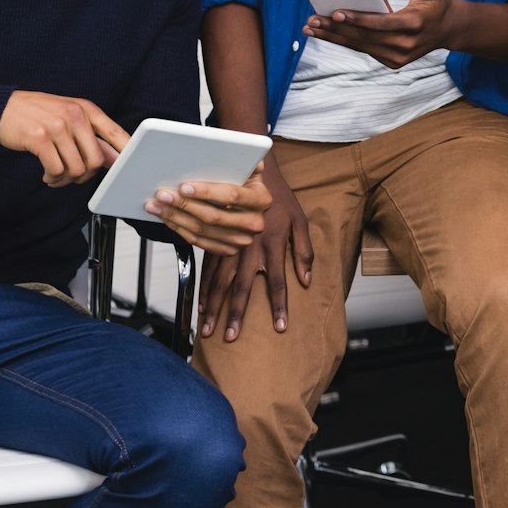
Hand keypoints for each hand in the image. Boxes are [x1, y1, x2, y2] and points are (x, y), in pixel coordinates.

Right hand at [0, 91, 129, 186]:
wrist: (1, 107)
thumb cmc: (38, 114)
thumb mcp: (68, 117)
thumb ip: (91, 136)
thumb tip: (114, 158)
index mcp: (86, 109)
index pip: (115, 133)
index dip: (126, 153)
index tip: (128, 168)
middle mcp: (75, 115)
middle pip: (96, 160)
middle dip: (85, 176)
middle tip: (73, 178)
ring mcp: (58, 126)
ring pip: (76, 168)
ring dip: (66, 180)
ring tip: (56, 177)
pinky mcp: (39, 138)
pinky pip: (56, 170)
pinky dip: (53, 178)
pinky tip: (47, 175)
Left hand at [144, 163, 272, 256]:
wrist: (248, 208)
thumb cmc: (244, 184)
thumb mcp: (249, 170)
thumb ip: (246, 159)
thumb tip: (245, 149)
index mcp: (261, 199)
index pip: (232, 195)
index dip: (207, 191)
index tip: (184, 186)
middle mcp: (254, 222)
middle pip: (213, 216)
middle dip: (184, 205)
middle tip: (163, 195)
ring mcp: (241, 240)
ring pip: (202, 231)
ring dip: (175, 217)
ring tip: (156, 205)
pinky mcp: (228, 250)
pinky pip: (198, 242)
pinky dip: (179, 229)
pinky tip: (166, 217)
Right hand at [197, 153, 312, 340]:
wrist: (252, 170)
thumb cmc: (280, 197)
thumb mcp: (300, 220)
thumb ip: (304, 251)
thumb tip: (307, 281)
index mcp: (273, 245)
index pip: (278, 283)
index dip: (279, 306)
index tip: (280, 328)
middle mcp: (249, 248)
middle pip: (242, 288)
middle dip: (237, 315)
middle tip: (231, 337)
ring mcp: (230, 244)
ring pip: (219, 282)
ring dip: (214, 307)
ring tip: (209, 329)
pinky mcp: (216, 239)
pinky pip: (207, 269)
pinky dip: (203, 289)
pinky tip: (200, 305)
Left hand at [303, 0, 466, 67]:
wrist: (448, 29)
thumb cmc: (437, 4)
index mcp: (415, 26)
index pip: (382, 23)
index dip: (358, 19)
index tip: (335, 12)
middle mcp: (405, 45)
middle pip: (365, 37)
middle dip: (336, 28)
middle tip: (312, 20)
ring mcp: (398, 56)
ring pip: (360, 46)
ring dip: (333, 37)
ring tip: (310, 28)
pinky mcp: (392, 61)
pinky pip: (363, 49)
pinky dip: (343, 42)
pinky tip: (325, 33)